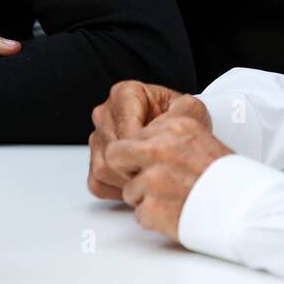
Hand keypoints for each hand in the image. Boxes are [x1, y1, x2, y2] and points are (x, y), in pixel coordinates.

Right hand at [88, 80, 209, 199]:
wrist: (174, 133)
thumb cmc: (179, 120)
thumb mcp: (189, 109)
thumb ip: (185, 110)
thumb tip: (172, 123)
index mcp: (125, 94)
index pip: (126, 129)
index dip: (144, 150)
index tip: (159, 159)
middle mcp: (106, 113)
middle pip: (112, 151)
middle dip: (136, 168)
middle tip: (157, 174)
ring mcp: (97, 137)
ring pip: (103, 168)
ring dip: (127, 181)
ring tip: (150, 179)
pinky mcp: (93, 160)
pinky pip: (98, 183)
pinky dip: (118, 190)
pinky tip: (139, 183)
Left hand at [105, 114, 232, 242]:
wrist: (244, 206)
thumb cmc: (224, 176)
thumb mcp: (199, 137)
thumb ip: (167, 134)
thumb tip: (137, 138)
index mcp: (173, 127)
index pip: (133, 135)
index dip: (140, 153)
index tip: (156, 162)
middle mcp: (160, 149)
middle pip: (116, 155)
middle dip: (127, 169)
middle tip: (145, 179)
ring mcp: (153, 180)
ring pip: (128, 189)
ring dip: (145, 198)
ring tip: (172, 199)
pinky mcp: (151, 208)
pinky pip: (138, 214)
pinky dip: (154, 218)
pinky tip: (175, 212)